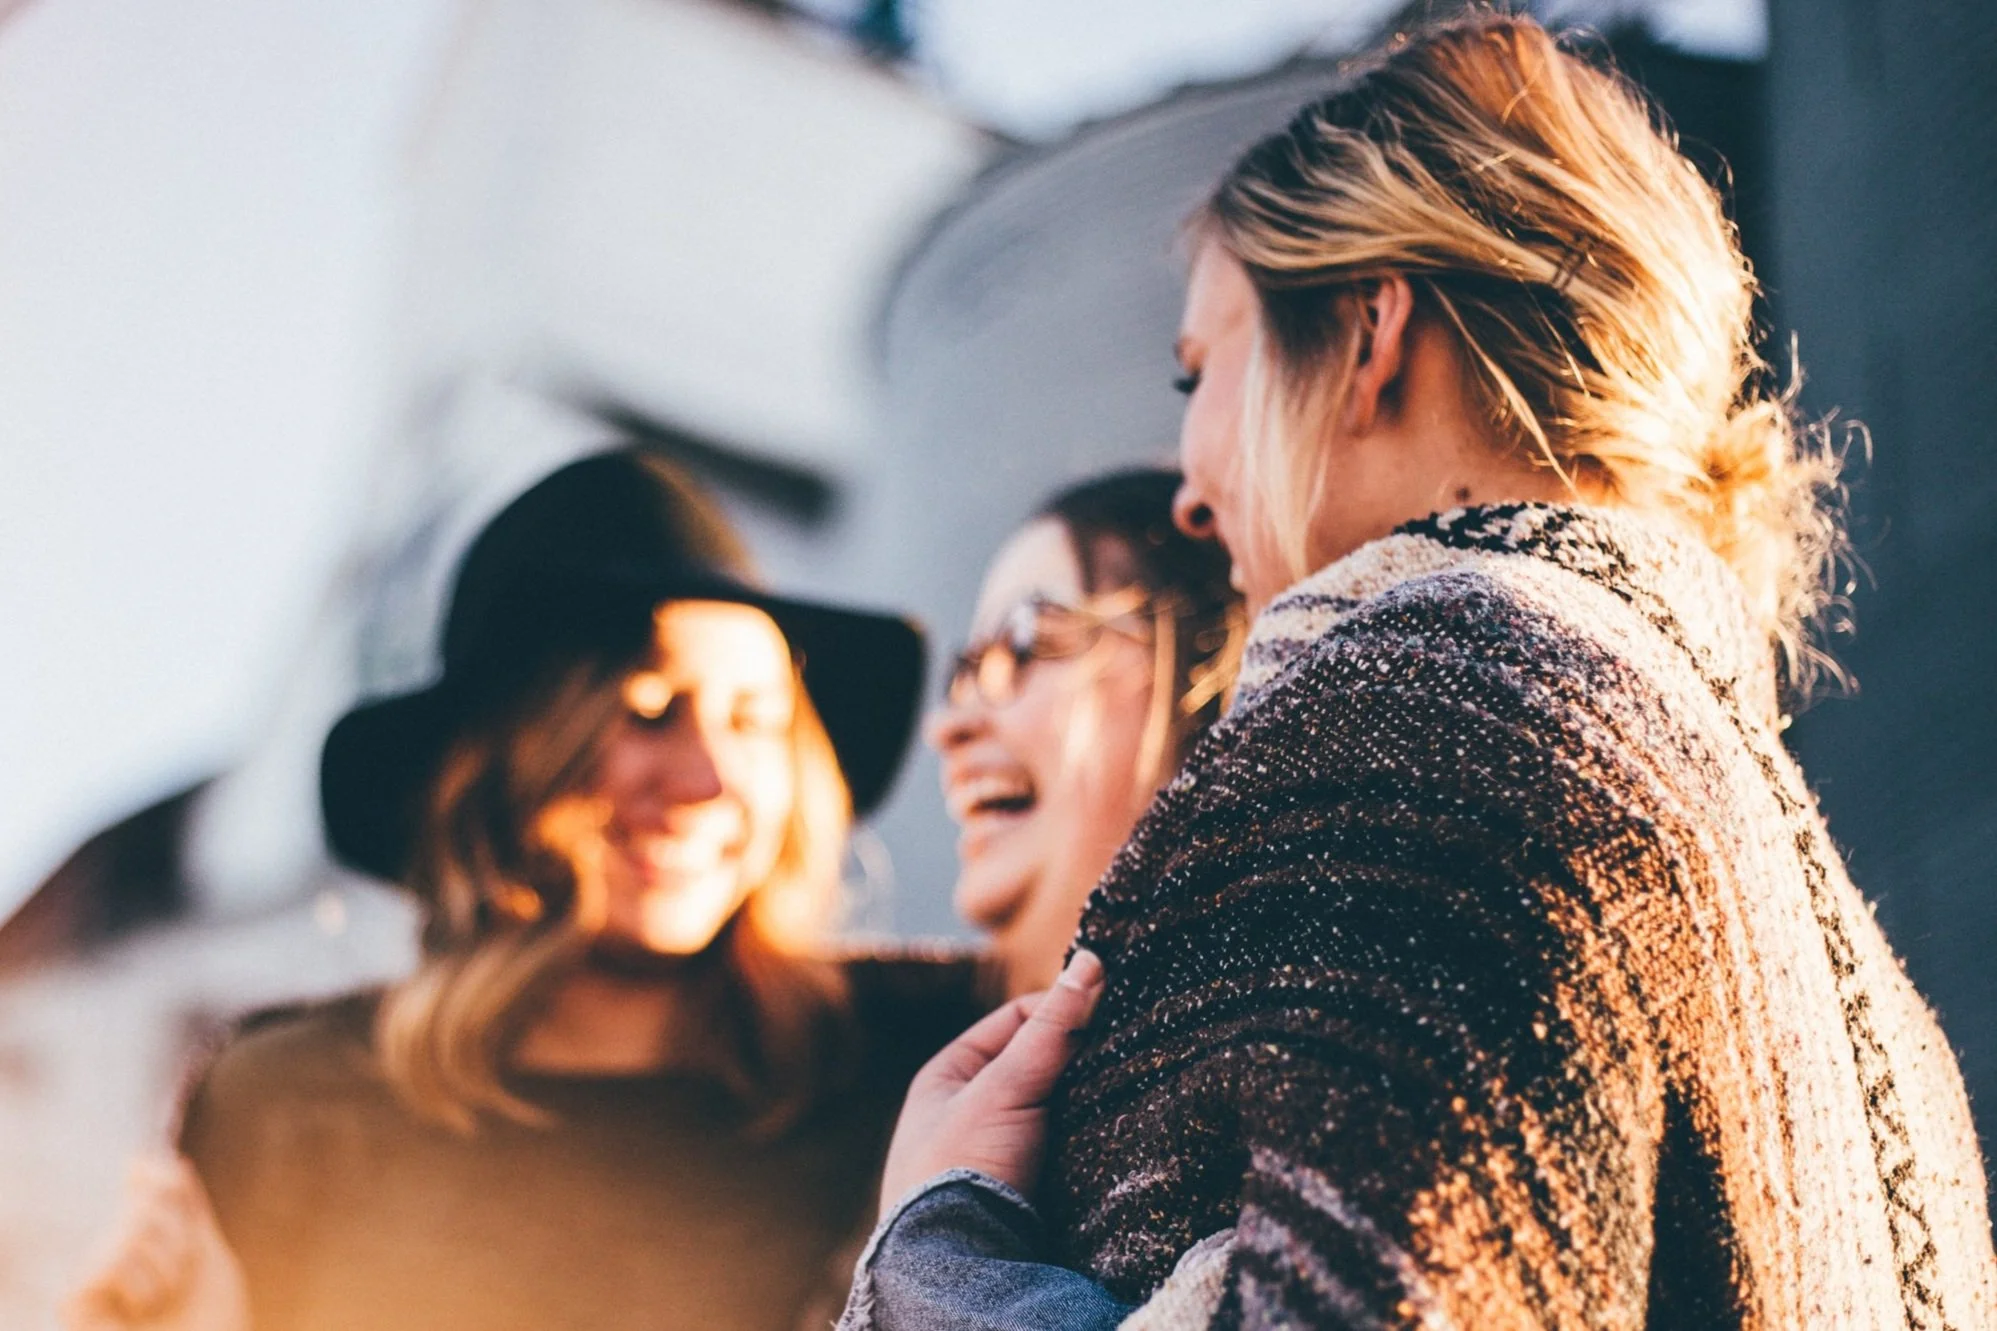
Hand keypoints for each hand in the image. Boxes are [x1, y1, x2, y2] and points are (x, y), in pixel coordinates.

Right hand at [63, 1155, 250, 1330]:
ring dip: (167, 1267)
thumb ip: (185, 1208)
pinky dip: (139, 1285)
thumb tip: (163, 1161)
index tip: (177, 1196)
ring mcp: (88, 1277)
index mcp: (140, 1235)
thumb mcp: (205, 1255)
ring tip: (162, 1301)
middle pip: (146, 1202)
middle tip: (179, 1282)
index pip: (145, 1177)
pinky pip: (104, 1263)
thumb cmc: (210, 1323)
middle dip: (180, 1239)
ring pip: (129, 1229)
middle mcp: (108, 1251)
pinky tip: (140, 1311)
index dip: (164, 1178)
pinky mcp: (72, 1302)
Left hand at [878, 948, 1104, 1217]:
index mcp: (947, 1078)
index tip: (1105, 1009)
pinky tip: (1119, 1129)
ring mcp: (1000, 1153)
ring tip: (1129, 1087)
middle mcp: (970, 1111)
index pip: (1014, 1021)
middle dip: (1079, 1059)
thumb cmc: (962, 1168)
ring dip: (1090, 1100)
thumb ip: (1050, 1029)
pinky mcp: (1028, 1191)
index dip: (1059, 1011)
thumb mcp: (1003, 1088)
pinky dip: (1092, 1138)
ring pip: (1060, 1108)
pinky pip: (1070, 1149)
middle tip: (1125, 1048)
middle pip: (1040, 1065)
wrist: (959, 1267)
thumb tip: (1091, 961)